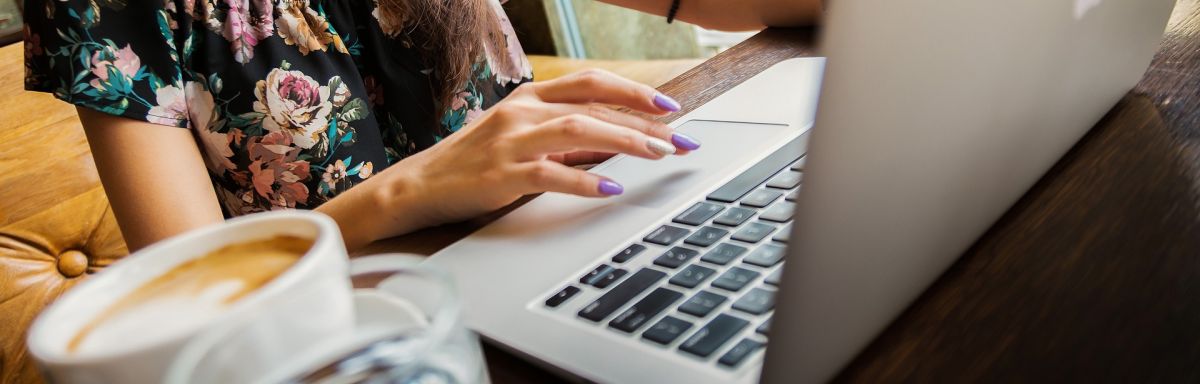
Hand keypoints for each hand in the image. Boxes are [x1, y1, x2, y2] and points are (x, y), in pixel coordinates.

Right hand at [323, 69, 701, 246]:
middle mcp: (522, 112)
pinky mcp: (501, 175)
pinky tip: (610, 188)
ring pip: (579, 130)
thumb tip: (618, 142)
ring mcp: (511, 141)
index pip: (591, 83)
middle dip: (644, 123)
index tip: (670, 108)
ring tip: (658, 155)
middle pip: (594, 106)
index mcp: (530, 97)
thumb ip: (566, 137)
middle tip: (680, 141)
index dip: (634, 92)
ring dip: (625, 141)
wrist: (419, 186)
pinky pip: (551, 173)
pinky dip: (585, 179)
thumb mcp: (522, 139)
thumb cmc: (475, 163)